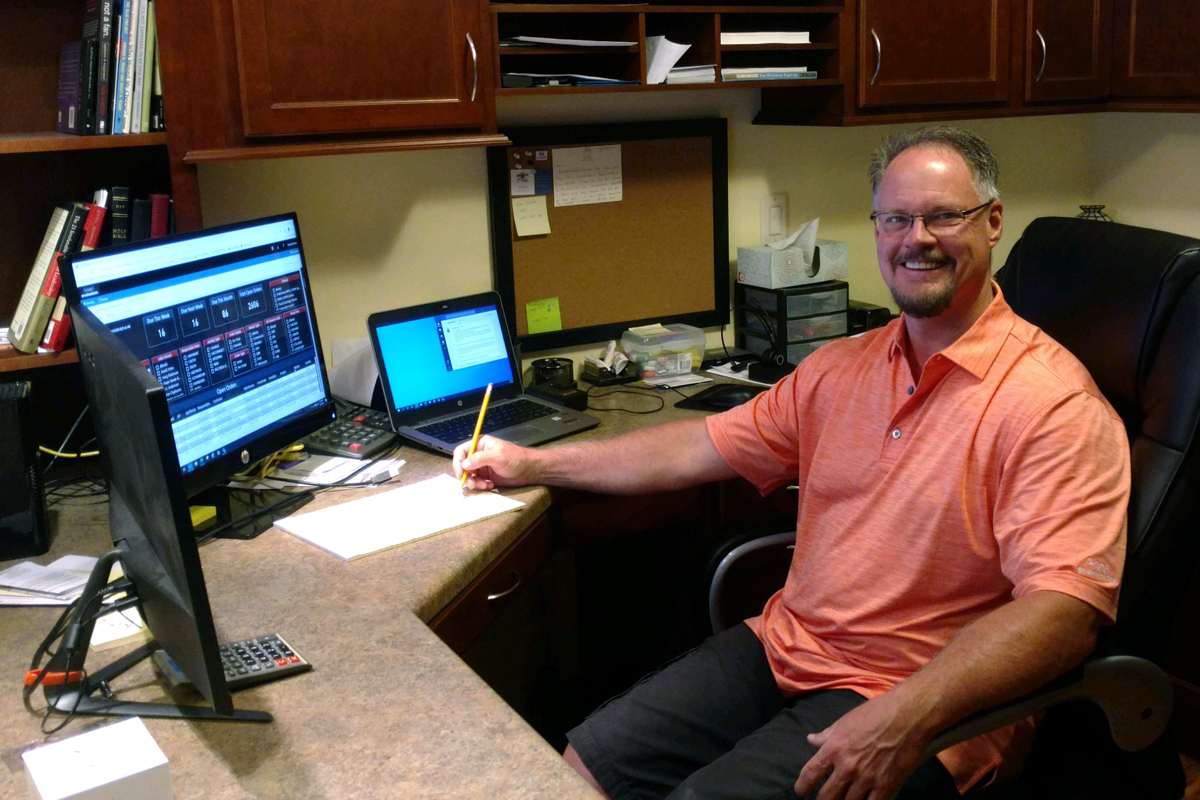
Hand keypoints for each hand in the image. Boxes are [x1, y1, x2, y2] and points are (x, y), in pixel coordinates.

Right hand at [453, 435, 535, 489]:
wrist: (529, 470)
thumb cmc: (515, 458)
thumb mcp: (497, 456)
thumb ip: (479, 459)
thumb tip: (464, 464)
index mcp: (480, 444)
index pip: (461, 451)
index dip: (458, 462)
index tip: (460, 473)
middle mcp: (479, 455)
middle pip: (463, 465)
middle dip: (466, 475)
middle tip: (472, 484)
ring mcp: (482, 466)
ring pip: (469, 475)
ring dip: (474, 482)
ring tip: (484, 485)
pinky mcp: (487, 476)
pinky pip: (477, 482)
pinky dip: (481, 485)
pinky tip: (490, 485)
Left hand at [793, 692, 931, 799]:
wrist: (908, 716)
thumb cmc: (876, 713)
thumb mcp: (846, 721)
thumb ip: (827, 735)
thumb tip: (811, 741)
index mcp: (834, 748)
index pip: (810, 773)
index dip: (802, 787)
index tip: (801, 792)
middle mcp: (847, 766)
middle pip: (827, 796)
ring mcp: (867, 778)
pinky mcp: (887, 785)